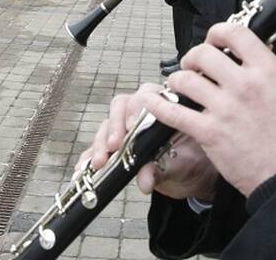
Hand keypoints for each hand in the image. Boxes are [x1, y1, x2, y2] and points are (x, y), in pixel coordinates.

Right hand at [80, 84, 218, 199]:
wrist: (192, 177)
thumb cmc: (193, 161)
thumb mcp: (182, 165)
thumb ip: (163, 168)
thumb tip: (145, 179)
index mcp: (164, 104)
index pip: (146, 96)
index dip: (137, 110)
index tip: (132, 128)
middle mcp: (142, 111)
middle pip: (121, 106)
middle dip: (115, 126)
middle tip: (114, 146)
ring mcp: (126, 127)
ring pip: (106, 125)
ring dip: (100, 142)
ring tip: (100, 162)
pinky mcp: (115, 146)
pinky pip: (97, 147)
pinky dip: (89, 158)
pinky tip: (83, 169)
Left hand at [143, 24, 275, 197]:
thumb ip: (264, 70)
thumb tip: (242, 55)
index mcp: (268, 70)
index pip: (234, 33)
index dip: (217, 33)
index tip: (212, 41)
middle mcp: (245, 85)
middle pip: (203, 53)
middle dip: (192, 57)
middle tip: (192, 67)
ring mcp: (225, 108)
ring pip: (184, 79)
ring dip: (177, 80)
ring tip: (179, 86)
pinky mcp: (209, 132)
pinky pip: (173, 111)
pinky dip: (157, 104)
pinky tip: (151, 100)